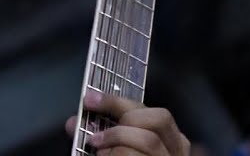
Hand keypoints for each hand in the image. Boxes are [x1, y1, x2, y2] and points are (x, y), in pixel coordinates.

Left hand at [65, 89, 191, 155]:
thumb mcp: (117, 153)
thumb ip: (102, 138)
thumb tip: (73, 123)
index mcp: (173, 143)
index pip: (154, 112)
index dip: (120, 102)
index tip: (90, 99)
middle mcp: (176, 154)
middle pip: (158, 121)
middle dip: (122, 122)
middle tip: (96, 136)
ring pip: (148, 142)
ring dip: (117, 141)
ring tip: (98, 150)